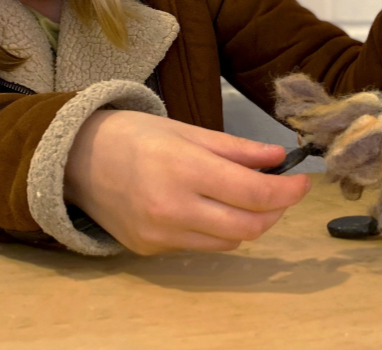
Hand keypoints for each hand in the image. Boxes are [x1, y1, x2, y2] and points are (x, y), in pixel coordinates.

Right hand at [63, 109, 311, 255]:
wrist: (76, 158)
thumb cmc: (135, 135)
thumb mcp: (188, 130)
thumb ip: (237, 149)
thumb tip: (280, 160)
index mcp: (184, 168)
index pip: (254, 192)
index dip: (288, 191)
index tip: (304, 181)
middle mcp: (173, 207)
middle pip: (248, 227)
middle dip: (275, 212)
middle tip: (281, 192)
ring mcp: (160, 234)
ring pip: (229, 242)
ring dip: (248, 223)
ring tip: (244, 197)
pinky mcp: (150, 250)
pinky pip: (200, 247)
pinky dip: (216, 231)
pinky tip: (207, 208)